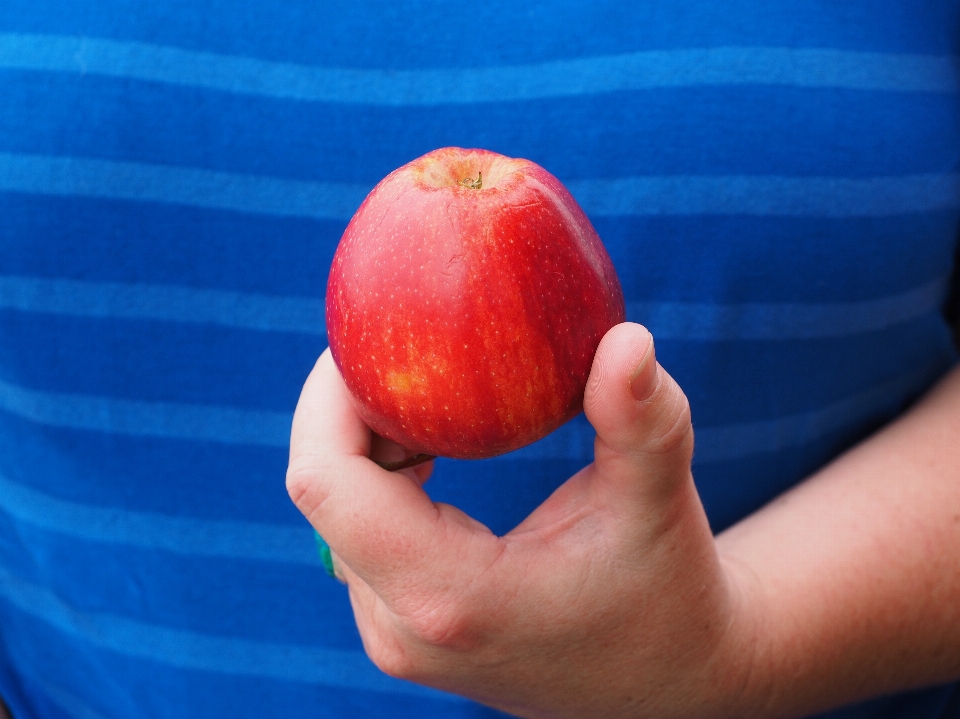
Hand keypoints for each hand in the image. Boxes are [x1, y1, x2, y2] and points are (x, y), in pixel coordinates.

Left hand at [287, 323, 753, 717]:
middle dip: (346, 408)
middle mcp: (404, 627)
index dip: (326, 397)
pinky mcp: (401, 630)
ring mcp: (395, 637)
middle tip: (405, 349)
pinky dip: (375, 477)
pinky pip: (355, 536)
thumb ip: (644, 419)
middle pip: (322, 491)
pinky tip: (427, 445)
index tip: (366, 339)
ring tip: (426, 395)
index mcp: (452, 595)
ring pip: (334, 514)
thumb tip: (628, 337)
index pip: (326, 482)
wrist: (660, 681)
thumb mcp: (659, 502)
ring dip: (362, 442)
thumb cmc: (666, 587)